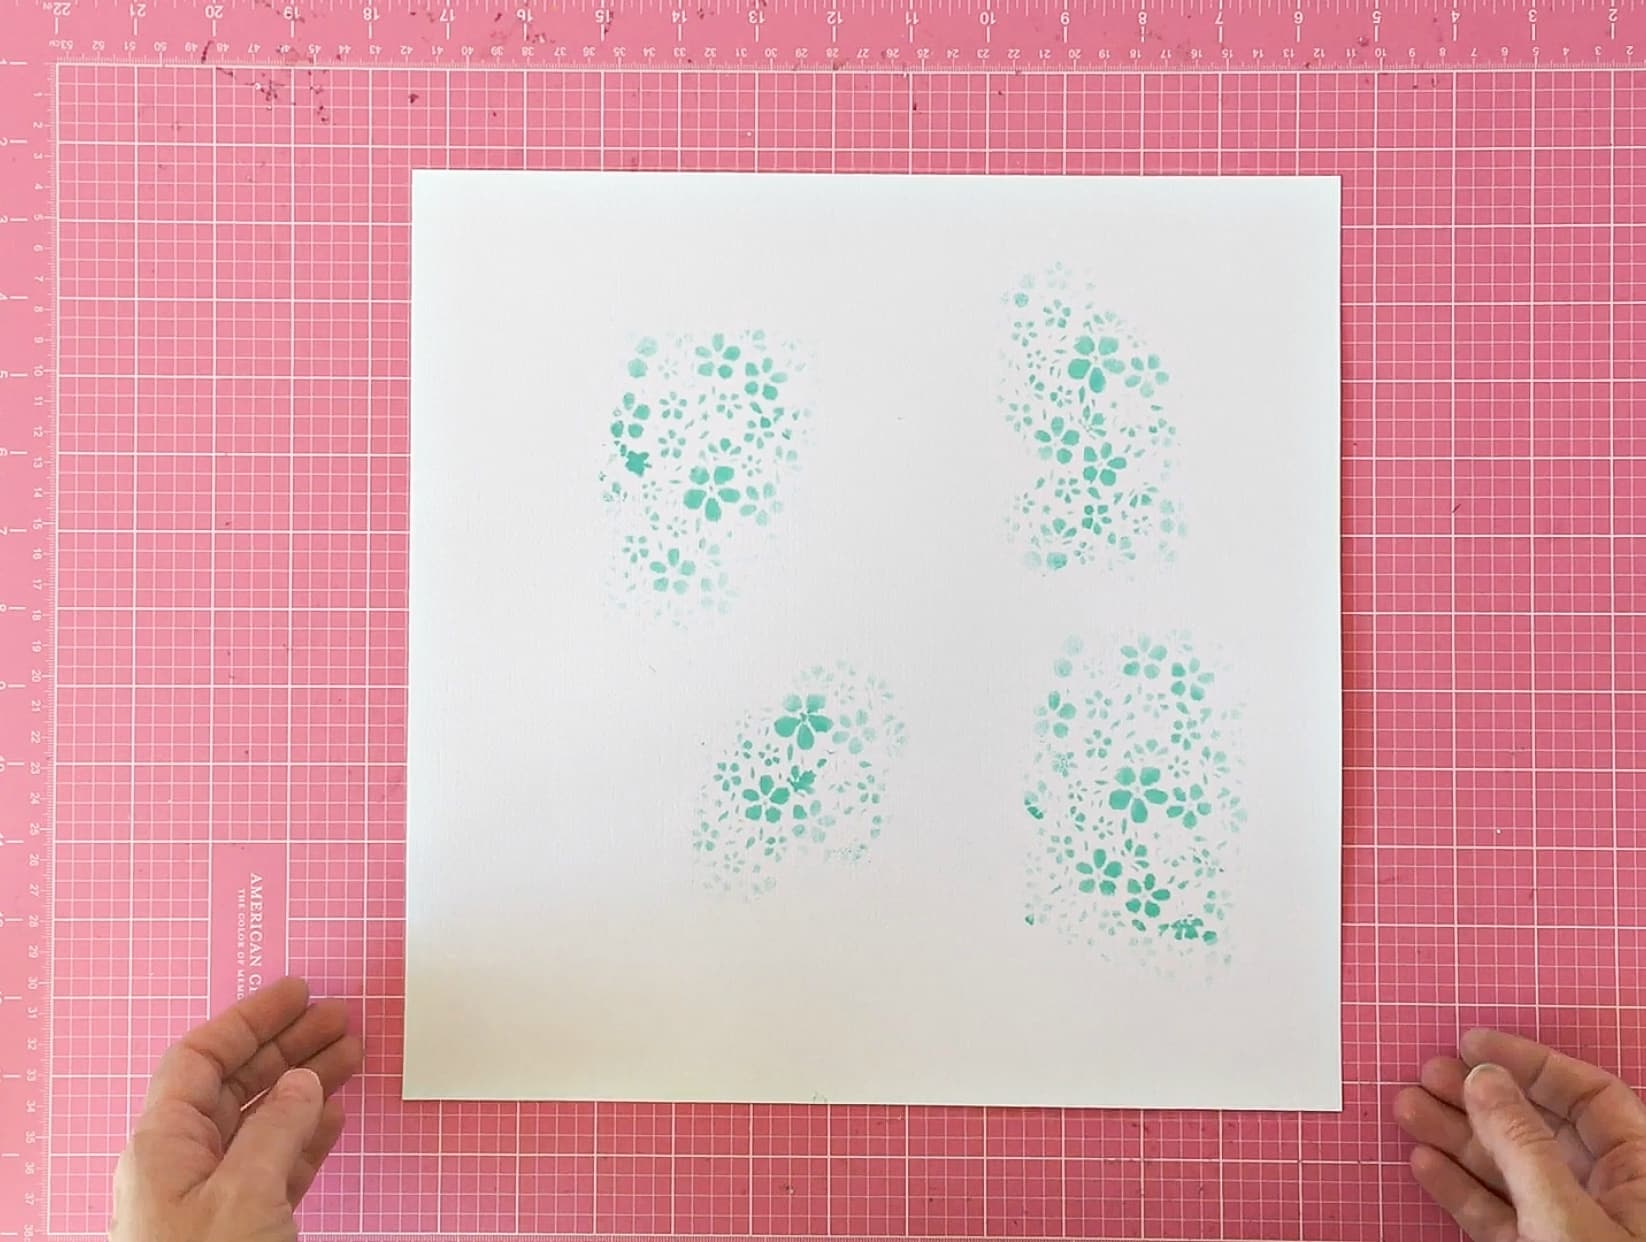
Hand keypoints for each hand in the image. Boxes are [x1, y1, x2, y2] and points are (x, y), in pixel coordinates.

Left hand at [110, 977, 363, 1241]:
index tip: (297, 993)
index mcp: (164, 1143)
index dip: (249, 1019)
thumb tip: (303, 1085)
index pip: (202, 1057)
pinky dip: (308, 1135)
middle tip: (340, 1019)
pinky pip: (276, 1162)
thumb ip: (276, 1130)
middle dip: (290, 1046)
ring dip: (308, 1086)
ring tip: (353, 1057)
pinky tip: (335, 1116)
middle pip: (238, 1081)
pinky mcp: (242, 1225)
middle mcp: (183, 1161)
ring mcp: (211, 1195)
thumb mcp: (244, 1194)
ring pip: (264, 1119)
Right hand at [1395, 1028, 1645, 1241]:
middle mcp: (1608, 1197)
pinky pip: (1497, 1213)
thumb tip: (1485, 1080)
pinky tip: (1426, 1164)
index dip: (1532, 1065)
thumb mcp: (1564, 1216)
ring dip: (1456, 1138)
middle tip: (1431, 1074)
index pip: (1591, 1098)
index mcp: (1640, 1175)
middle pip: (1539, 1129)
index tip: (1475, 1047)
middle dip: (1480, 1099)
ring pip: (1508, 1170)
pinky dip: (1459, 1189)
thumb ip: (1523, 1147)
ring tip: (1410, 1109)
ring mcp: (1571, 1229)